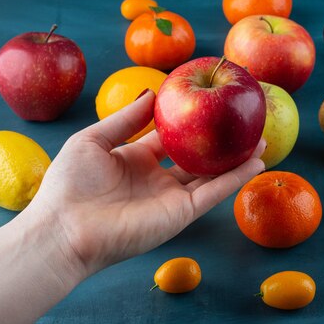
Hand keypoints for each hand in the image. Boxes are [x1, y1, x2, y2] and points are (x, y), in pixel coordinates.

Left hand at [29, 90, 265, 276]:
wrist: (63, 231)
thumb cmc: (69, 184)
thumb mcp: (93, 139)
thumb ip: (126, 119)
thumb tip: (151, 92)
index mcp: (135, 161)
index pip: (169, 137)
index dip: (188, 122)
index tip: (207, 103)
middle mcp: (157, 179)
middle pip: (196, 157)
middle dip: (219, 141)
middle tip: (240, 122)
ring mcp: (171, 197)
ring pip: (212, 175)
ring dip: (237, 159)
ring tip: (260, 139)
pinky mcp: (181, 213)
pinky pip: (214, 192)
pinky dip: (236, 178)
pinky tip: (257, 162)